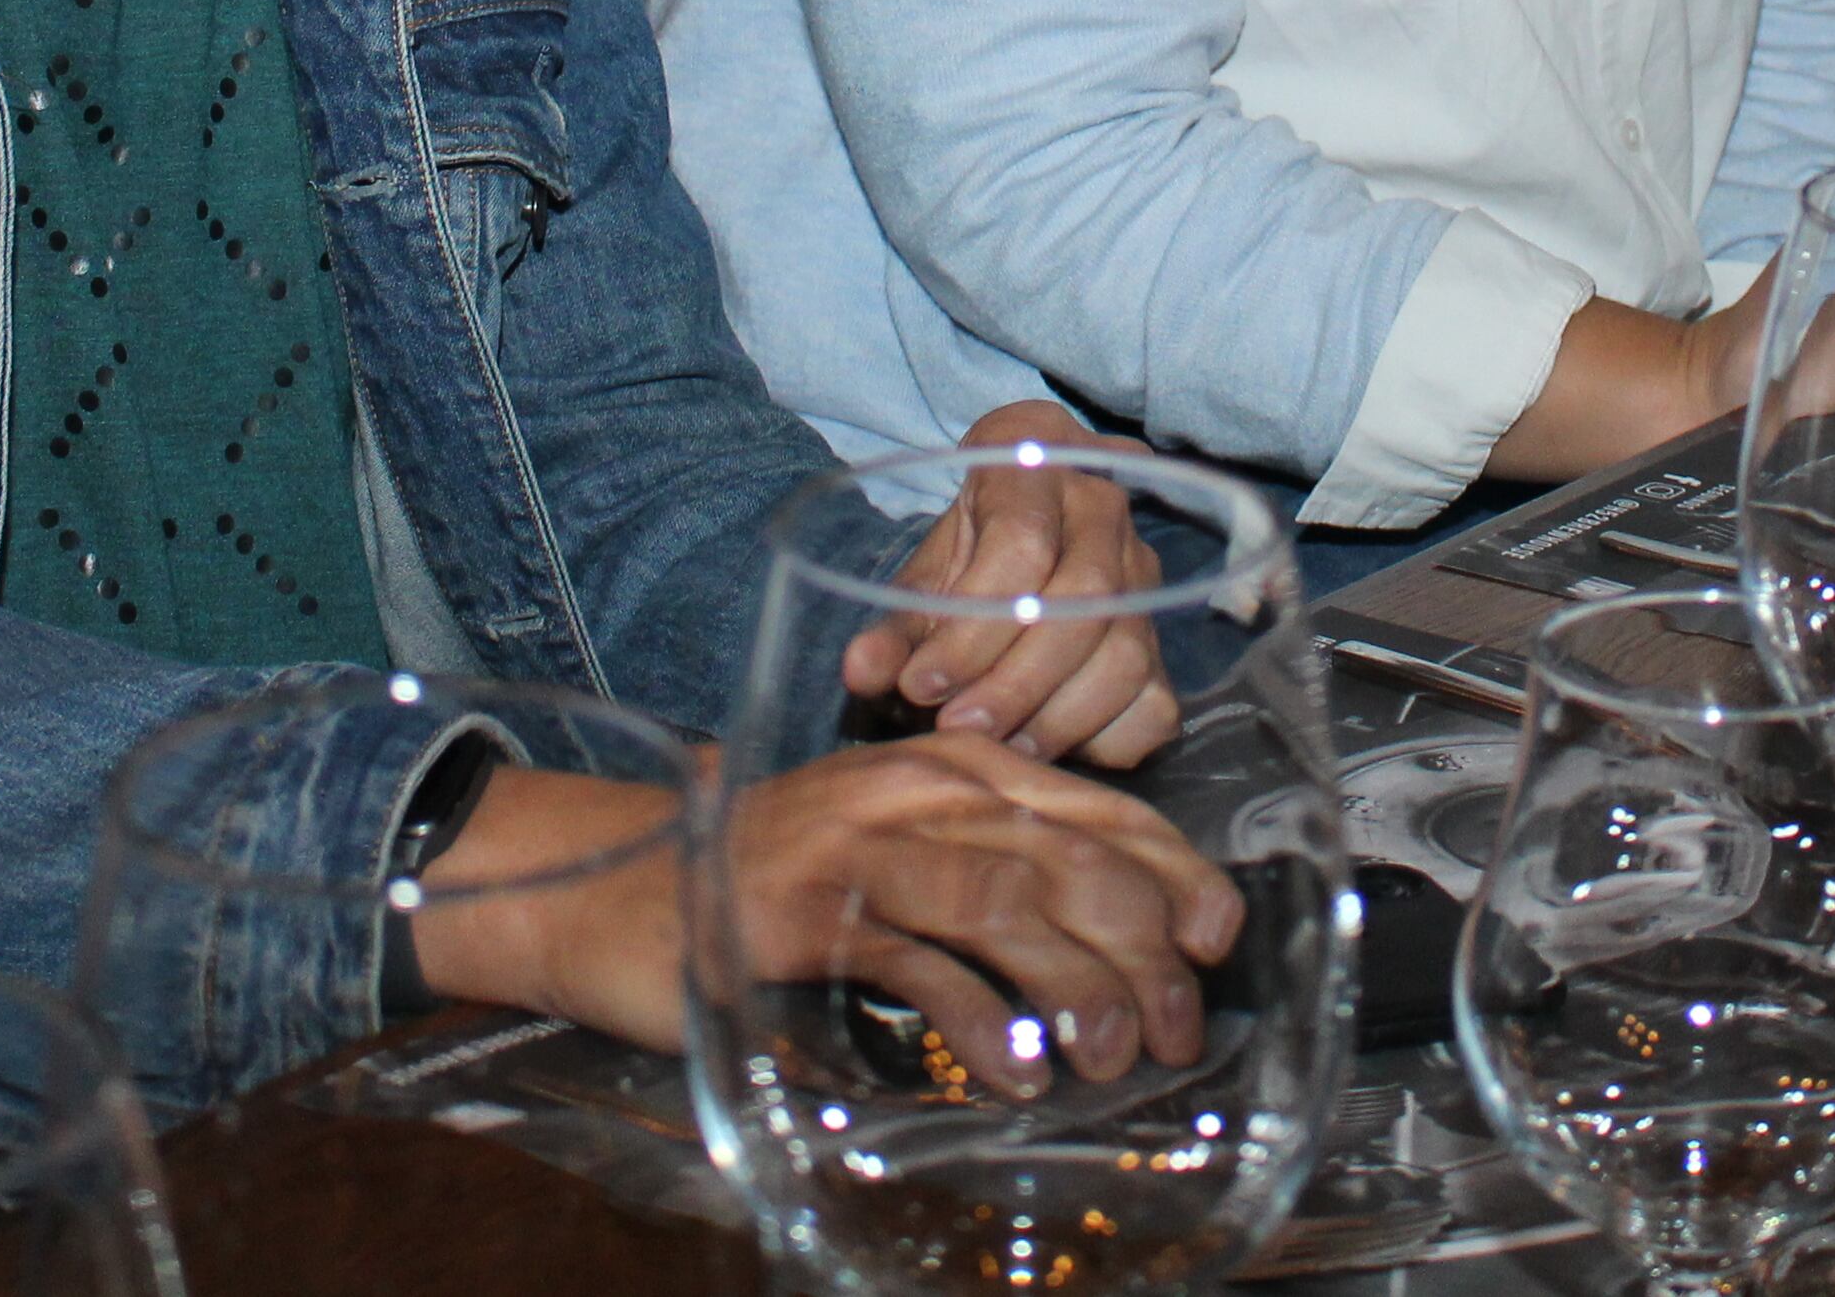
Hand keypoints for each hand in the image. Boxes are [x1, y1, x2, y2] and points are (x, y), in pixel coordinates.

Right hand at [410, 737, 1241, 1096]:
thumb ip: (987, 867)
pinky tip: (1018, 1066)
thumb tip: (1108, 933)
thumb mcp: (895, 849)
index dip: (1171, 869)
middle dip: (1144, 944)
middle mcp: (918, 789)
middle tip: (1174, 1025)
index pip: (1094, 805)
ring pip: (1010, 898)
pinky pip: (918, 961)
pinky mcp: (808, 912)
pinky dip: (982, 1017)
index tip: (1216, 934)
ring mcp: (862, 845)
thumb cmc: (772, 874)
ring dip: (1080, 980)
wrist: (618, 878)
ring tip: (1114, 1054)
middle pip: (1071, 854)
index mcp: (951, 767)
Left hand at [842, 403, 1181, 770]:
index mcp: (1035, 464)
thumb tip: (863, 670)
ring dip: (1055, 720)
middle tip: (958, 730)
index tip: (919, 684)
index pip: (1022, 547)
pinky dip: (1102, 741)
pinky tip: (1044, 746)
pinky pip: (1154, 704)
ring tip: (995, 747)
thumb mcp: (922, 579)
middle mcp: (1105, 508)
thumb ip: (895, 626)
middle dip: (1015, 682)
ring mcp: (1146, 573)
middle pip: (1085, 601)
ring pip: (1126, 655)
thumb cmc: (965, 559)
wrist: (1021, 542)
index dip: (971, 630)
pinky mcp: (1165, 640)